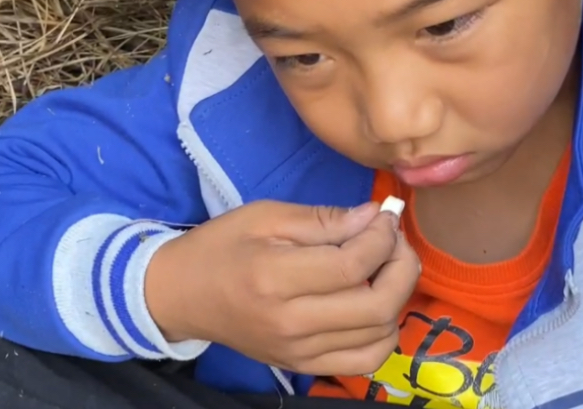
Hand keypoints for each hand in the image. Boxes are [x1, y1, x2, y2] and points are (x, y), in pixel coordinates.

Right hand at [146, 200, 419, 375]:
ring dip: (398, 297)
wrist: (180, 295)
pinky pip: (365, 362)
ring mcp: (299, 352)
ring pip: (379, 335)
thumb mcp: (265, 216)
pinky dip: (384, 334)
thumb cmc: (220, 246)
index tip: (384, 216)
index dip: (382, 238)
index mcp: (275, 278)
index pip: (352, 265)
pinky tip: (375, 304)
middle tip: (394, 240)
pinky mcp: (303, 367)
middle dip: (402, 266)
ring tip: (386, 267)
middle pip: (376, 305)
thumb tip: (375, 217)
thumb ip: (323, 219)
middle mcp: (291, 323)